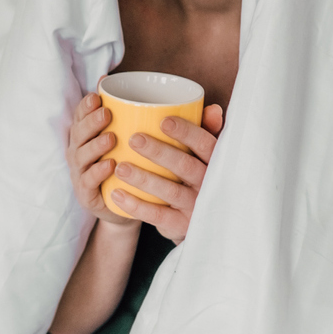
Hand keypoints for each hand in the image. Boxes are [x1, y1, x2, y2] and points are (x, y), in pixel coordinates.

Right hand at [67, 93, 135, 226]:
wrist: (124, 209)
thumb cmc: (124, 168)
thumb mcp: (124, 142)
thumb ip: (124, 117)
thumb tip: (120, 83)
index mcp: (85, 137)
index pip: (80, 117)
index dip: (85, 107)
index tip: (96, 96)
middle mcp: (78, 153)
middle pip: (78, 134)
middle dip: (91, 122)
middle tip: (106, 113)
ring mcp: (80, 174)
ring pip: (81, 156)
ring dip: (95, 145)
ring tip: (111, 138)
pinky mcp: (86, 195)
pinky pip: (88, 182)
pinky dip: (98, 172)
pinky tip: (110, 165)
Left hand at [105, 104, 223, 244]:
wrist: (202, 219)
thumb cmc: (199, 175)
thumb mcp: (206, 155)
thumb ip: (207, 130)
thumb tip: (212, 109)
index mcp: (216, 162)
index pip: (206, 144)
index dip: (187, 132)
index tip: (163, 121)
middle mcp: (209, 184)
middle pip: (186, 167)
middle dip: (159, 152)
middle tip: (133, 139)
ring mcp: (196, 206)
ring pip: (170, 191)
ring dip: (144, 179)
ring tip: (120, 167)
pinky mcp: (181, 225)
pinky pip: (158, 216)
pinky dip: (136, 206)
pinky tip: (117, 193)